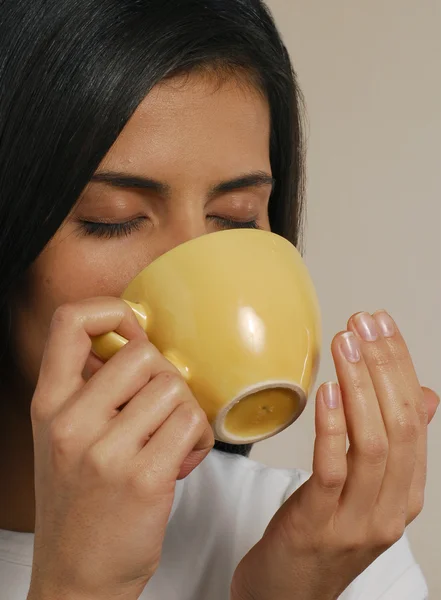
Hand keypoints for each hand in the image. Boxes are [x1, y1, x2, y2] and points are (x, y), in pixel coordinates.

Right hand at [28, 298, 213, 599]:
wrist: (78, 576)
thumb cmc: (79, 502)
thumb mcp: (63, 436)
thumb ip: (90, 387)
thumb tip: (136, 339)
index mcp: (49, 403)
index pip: (70, 321)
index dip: (110, 311)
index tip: (133, 332)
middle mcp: (71, 422)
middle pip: (143, 354)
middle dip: (165, 376)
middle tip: (162, 408)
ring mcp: (105, 451)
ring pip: (174, 387)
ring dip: (185, 411)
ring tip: (173, 439)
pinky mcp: (143, 478)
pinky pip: (192, 423)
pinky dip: (200, 438)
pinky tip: (184, 458)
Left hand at [231, 310, 438, 599]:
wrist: (286, 596)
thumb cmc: (320, 536)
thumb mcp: (366, 492)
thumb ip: (393, 447)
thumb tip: (423, 397)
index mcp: (405, 494)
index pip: (412, 419)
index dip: (400, 366)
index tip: (383, 325)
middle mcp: (390, 508)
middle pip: (397, 425)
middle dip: (383, 366)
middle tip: (365, 323)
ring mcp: (356, 519)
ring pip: (371, 442)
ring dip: (359, 385)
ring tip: (346, 343)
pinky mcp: (318, 523)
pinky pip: (332, 468)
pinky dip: (332, 425)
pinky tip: (327, 390)